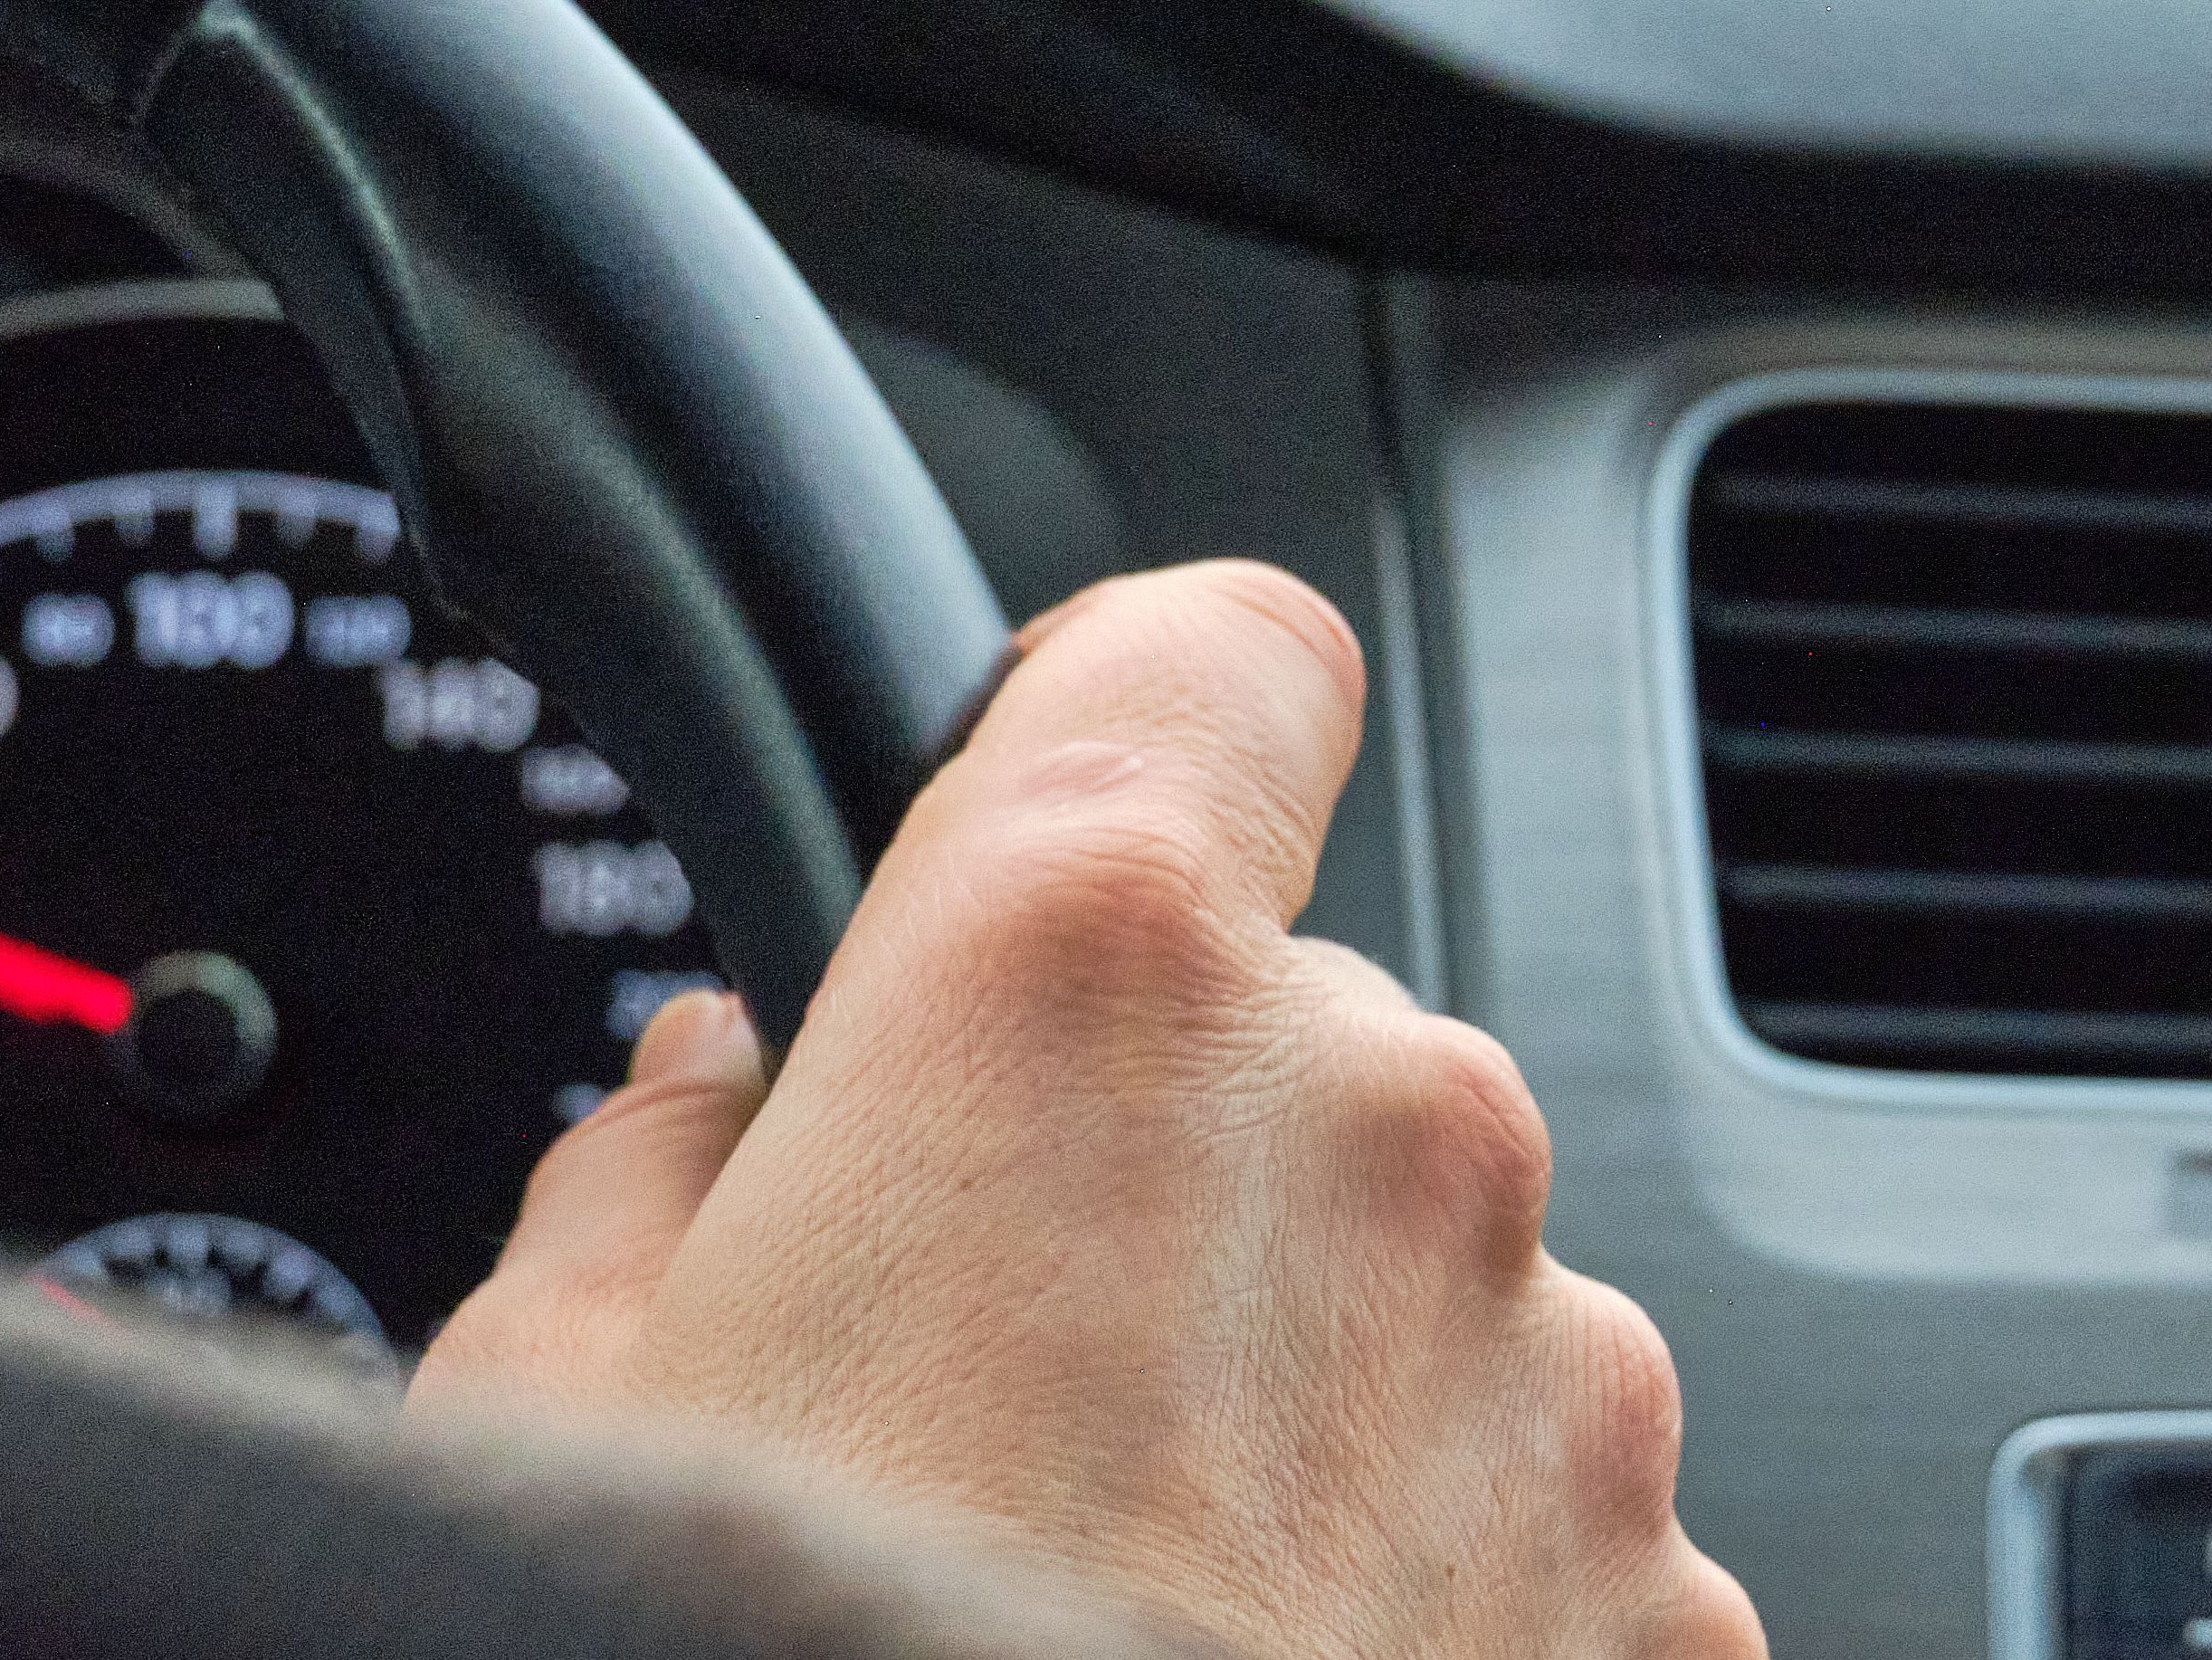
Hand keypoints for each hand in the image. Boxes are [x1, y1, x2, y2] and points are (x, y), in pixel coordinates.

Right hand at [412, 560, 1758, 1659]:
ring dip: (1293, 1390)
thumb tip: (703, 1111)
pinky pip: (1528, 1511)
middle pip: (1288, 1017)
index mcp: (1083, 979)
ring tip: (1087, 1605)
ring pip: (1420, 1280)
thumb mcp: (544, 1428)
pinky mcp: (1667, 1603)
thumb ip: (651, 1190)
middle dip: (1155, 1159)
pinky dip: (1414, 1589)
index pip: (1207, 647)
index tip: (1056, 812)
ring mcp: (1553, 1374)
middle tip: (969, 1389)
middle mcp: (1373, 1115)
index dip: (1126, 719)